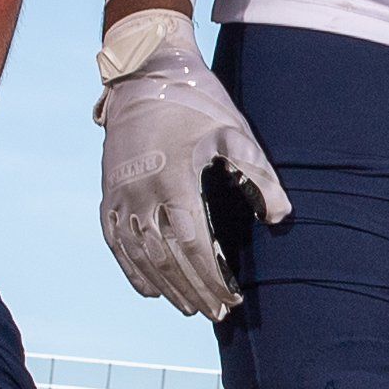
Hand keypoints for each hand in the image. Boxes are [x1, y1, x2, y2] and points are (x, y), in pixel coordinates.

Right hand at [100, 35, 290, 319]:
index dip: (212, 278)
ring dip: (166, 287)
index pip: (192, 244)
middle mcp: (141, 191)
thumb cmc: (199, 103)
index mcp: (174, 178)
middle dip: (194, 291)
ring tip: (190, 308)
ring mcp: (120, 194)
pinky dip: (133, 270)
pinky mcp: (108, 194)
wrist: (145, 74)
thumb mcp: (235, 133)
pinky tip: (151, 289)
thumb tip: (280, 218)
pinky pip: (117, 243)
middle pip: (166, 258)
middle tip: (217, 313)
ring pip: (140, 255)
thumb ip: (260, 177)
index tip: (231, 298)